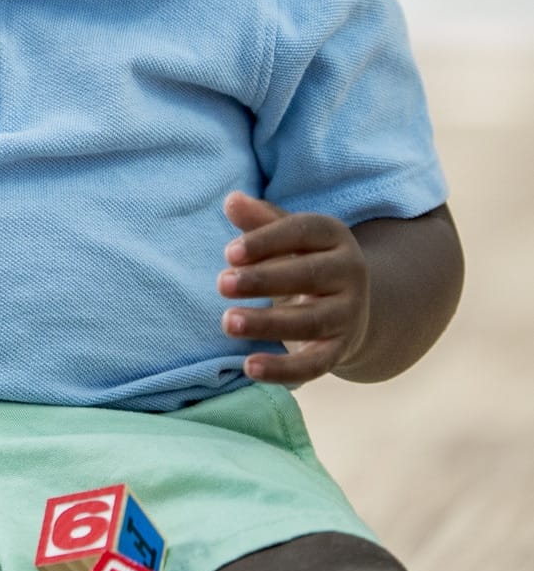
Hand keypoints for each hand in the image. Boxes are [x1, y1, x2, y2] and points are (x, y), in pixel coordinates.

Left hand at [218, 191, 370, 385]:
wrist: (350, 304)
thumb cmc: (302, 259)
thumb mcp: (286, 236)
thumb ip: (260, 220)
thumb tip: (231, 200)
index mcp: (333, 237)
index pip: (301, 232)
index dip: (265, 241)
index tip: (228, 253)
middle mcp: (348, 273)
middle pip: (307, 276)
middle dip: (263, 280)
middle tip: (221, 283)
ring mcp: (348, 314)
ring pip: (310, 321)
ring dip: (268, 324)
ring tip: (227, 322)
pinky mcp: (339, 349)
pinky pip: (315, 363)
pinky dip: (284, 369)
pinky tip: (249, 367)